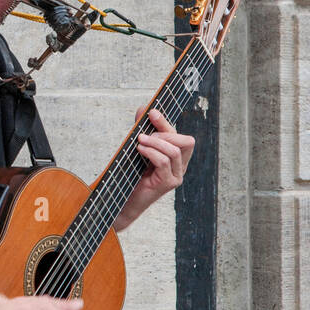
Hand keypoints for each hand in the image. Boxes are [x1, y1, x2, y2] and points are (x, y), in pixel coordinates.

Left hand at [114, 107, 194, 230]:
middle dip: (164, 132)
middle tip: (143, 135)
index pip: (181, 137)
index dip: (167, 123)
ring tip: (139, 142)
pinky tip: (139, 150)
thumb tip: (143, 108)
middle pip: (186, 141)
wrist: (123, 201)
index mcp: (177, 158)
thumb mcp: (138, 149)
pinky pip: (164, 162)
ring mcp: (176, 176)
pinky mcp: (168, 184)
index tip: (151, 112)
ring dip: (155, 142)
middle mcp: (180, 167)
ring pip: (175, 151)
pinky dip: (151, 152)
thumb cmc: (130, 175)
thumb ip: (143, 130)